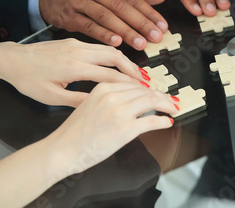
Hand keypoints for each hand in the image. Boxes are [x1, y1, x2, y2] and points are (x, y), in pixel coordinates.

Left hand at [0, 39, 149, 106]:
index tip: (140, 91)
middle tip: (143, 80)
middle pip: (115, 57)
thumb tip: (100, 104)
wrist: (12, 59)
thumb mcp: (51, 97)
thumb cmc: (28, 79)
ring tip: (134, 73)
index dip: (128, 84)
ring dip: (124, 60)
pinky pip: (99, 46)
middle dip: (132, 69)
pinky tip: (117, 64)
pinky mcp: (74, 41)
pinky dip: (113, 55)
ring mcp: (77, 44)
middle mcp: (79, 52)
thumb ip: (77, 100)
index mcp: (74, 68)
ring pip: (109, 49)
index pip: (109, 76)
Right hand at [39, 0, 167, 49]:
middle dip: (141, 23)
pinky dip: (103, 34)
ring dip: (125, 31)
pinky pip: (88, 26)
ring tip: (140, 43)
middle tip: (155, 36)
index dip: (149, 11)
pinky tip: (116, 43)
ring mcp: (79, 0)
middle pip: (121, 6)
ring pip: (106, 16)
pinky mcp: (68, 15)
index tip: (162, 26)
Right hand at [46, 82, 178, 174]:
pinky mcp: (125, 129)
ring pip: (152, 101)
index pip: (134, 84)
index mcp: (103, 89)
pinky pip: (151, 120)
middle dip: (162, 96)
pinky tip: (167, 122)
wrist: (62, 150)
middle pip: (146, 91)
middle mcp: (112, 97)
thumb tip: (131, 101)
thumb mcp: (90, 106)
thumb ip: (109, 99)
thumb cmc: (73, 133)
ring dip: (166, 105)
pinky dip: (162, 120)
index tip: (157, 92)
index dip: (150, 89)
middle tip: (170, 100)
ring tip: (172, 108)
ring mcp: (119, 112)